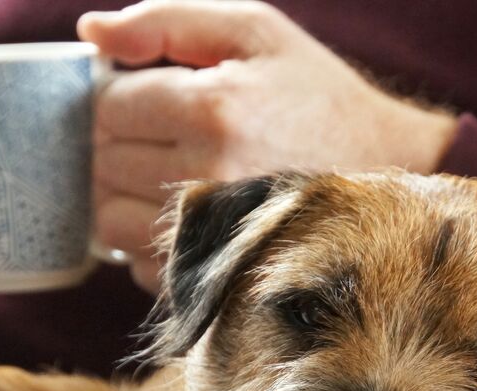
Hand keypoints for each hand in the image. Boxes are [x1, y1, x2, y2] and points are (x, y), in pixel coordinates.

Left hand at [79, 0, 456, 293]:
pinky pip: (137, 262)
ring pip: (108, 217)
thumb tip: (89, 31)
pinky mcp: (213, 278)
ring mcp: (210, 235)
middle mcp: (207, 175)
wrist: (387, 172)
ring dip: (124, 196)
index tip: (154, 98)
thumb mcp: (254, 32)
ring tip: (170, 174)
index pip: (107, 105)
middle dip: (119, 144)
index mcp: (213, 108)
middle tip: (165, 135)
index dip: (120, 97)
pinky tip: (187, 214)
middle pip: (102, 162)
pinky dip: (147, 240)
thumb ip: (165, 20)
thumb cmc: (315, 95)